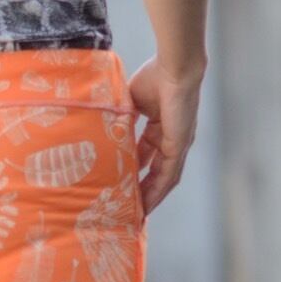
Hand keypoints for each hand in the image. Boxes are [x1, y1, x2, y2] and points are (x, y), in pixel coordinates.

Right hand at [128, 55, 204, 215]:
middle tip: (127, 207)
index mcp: (160, 125)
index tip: (120, 184)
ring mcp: (177, 144)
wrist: (174, 67)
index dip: (134, 170)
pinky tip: (146, 206)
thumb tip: (101, 130)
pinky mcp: (179, 147)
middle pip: (156, 171)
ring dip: (150, 196)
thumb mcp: (131, 103)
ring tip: (136, 214)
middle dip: (142, 190)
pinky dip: (157, 192)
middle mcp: (172, 138)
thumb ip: (121, 119)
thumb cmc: (155, 76)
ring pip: (163, 178)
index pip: (146, 154)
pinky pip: (168, 176)